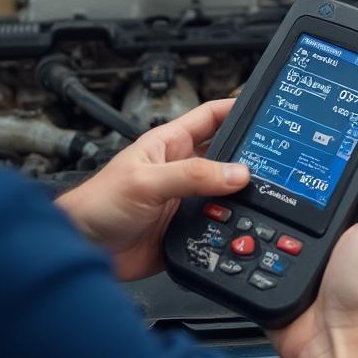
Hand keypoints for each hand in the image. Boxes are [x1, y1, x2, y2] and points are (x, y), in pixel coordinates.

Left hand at [56, 100, 248, 280]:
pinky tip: (242, 228)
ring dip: (242, 197)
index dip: (237, 108)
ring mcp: (185, 200)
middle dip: (249, 156)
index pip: (211, 116)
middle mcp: (181, 169)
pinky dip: (231, 227)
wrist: (82, 249)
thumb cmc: (97, 203)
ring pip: (226, 193)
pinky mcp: (186, 229)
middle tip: (275, 161)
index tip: (265, 109)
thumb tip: (236, 172)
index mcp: (170, 144)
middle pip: (226, 155)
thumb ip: (192, 176)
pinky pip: (218, 225)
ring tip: (263, 196)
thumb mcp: (146, 182)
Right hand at [268, 154, 357, 357]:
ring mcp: (301, 256)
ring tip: (254, 198)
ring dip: (264, 217)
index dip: (327, 168)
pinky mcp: (277, 272)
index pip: (340, 186)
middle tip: (272, 172)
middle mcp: (329, 241)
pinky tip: (246, 232)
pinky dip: (251, 242)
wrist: (328, 343)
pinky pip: (258, 248)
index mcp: (356, 227)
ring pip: (275, 221)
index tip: (310, 146)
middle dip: (286, 191)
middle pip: (301, 201)